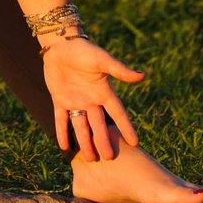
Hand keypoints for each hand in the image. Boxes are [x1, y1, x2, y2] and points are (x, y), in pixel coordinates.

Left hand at [40, 34, 144, 161]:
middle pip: (99, 125)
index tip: (135, 144)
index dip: (126, 128)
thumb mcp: (102, 60)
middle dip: (104, 141)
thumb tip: (142, 76)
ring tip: (90, 159)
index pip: (118, 113)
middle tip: (109, 158)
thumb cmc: (84, 50)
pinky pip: (62, 119)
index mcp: (104, 91)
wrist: (61, 44)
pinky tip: (64, 147)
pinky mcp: (60, 99)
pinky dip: (63, 132)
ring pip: (82, 126)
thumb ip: (119, 69)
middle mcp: (91, 100)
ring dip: (85, 142)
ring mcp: (76, 101)